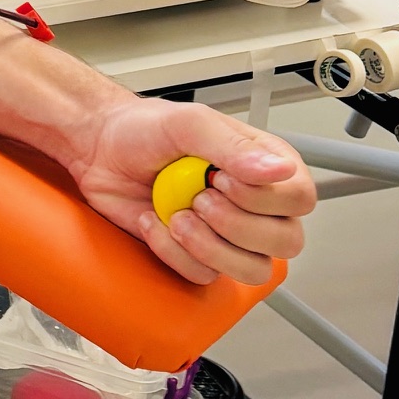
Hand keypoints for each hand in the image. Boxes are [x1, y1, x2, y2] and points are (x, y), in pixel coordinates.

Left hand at [64, 95, 314, 284]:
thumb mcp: (189, 124)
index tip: (220, 177)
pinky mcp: (196, 254)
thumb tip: (279, 169)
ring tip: (177, 216)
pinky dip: (173, 252)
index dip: (263, 198)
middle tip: (199, 198)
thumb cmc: (145, 130)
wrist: (99, 150)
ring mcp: (227, 234)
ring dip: (209, 247)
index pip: (300, 198)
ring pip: (252, 269)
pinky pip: (203, 274)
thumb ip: (234, 147)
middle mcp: (256, 205)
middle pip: (286, 241)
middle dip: (236, 225)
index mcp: (267, 168)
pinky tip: (155, 222)